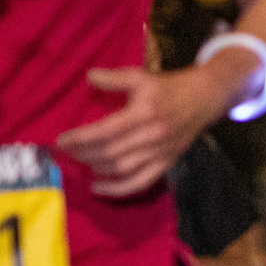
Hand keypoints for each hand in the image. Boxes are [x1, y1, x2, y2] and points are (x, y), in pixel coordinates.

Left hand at [56, 62, 234, 197]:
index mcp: (144, 113)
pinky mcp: (166, 163)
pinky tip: (97, 187)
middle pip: (109, 152)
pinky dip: (117, 189)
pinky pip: (139, 182)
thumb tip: (89, 77)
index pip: (106, 130)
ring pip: (121, 168)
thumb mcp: (141, 77)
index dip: (81, 138)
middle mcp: (152, 135)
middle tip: (66, 151)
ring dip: (95, 167)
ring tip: (79, 161)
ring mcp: (160, 152)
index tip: (62, 140)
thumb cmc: (169, 87)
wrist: (204, 99)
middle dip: (83, 153)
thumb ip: (113, 78)